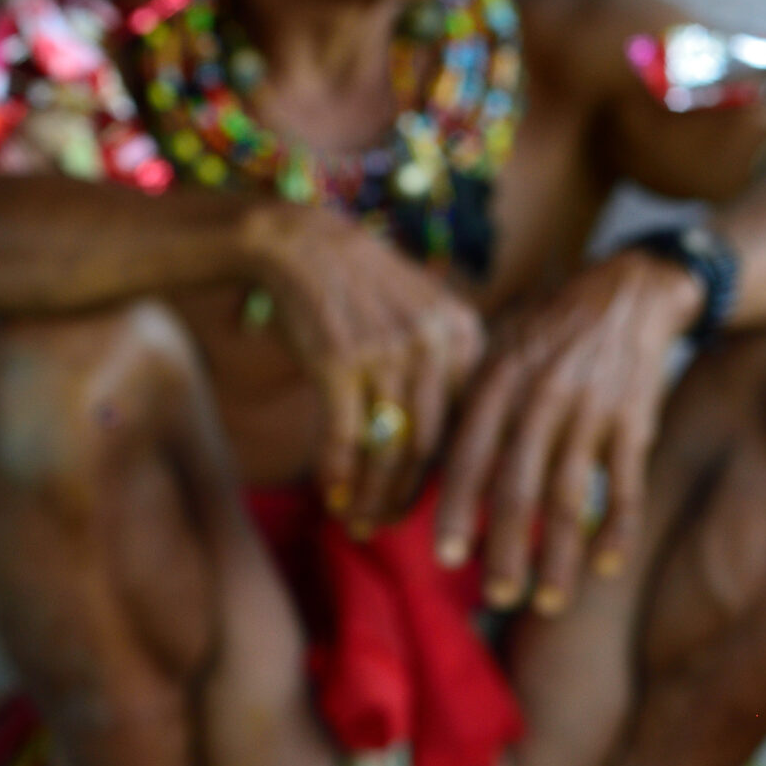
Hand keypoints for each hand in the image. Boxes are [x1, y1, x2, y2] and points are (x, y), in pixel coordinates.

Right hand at [244, 204, 483, 529]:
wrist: (299, 242)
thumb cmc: (357, 284)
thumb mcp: (419, 309)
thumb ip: (441, 363)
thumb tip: (442, 443)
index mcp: (463, 333)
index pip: (466, 421)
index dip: (447, 473)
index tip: (428, 503)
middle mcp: (432, 343)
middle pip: (429, 445)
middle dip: (405, 497)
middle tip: (386, 524)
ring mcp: (387, 353)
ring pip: (388, 448)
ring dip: (370, 495)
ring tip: (357, 521)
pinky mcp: (339, 362)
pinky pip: (344, 436)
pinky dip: (337, 473)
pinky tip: (329, 495)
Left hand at [432, 249, 706, 612]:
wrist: (627, 291)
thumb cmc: (546, 327)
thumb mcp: (497, 346)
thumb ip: (468, 400)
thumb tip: (422, 460)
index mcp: (499, 379)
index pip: (469, 455)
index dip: (455, 507)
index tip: (444, 556)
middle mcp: (542, 398)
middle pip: (518, 487)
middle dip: (506, 549)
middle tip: (494, 596)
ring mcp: (591, 413)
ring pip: (570, 498)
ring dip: (559, 557)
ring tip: (548, 602)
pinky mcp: (635, 424)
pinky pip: (625, 488)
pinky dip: (616, 531)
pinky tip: (604, 568)